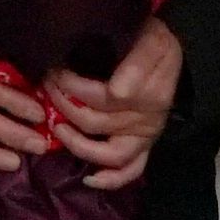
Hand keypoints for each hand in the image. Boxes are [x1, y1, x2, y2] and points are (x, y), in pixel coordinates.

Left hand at [49, 21, 184, 189]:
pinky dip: (110, 180)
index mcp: (148, 95)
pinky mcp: (144, 147)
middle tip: (46, 87)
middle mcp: (147, 121)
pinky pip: (130, 171)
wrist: (173, 50)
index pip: (101, 98)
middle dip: (64, 105)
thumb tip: (117, 92)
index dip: (71, 86)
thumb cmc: (155, 41)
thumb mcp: (151, 39)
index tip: (53, 70)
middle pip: (96, 123)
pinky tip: (88, 178)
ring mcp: (144, 138)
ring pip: (108, 154)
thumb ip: (137, 62)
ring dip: (77, 144)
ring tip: (56, 127)